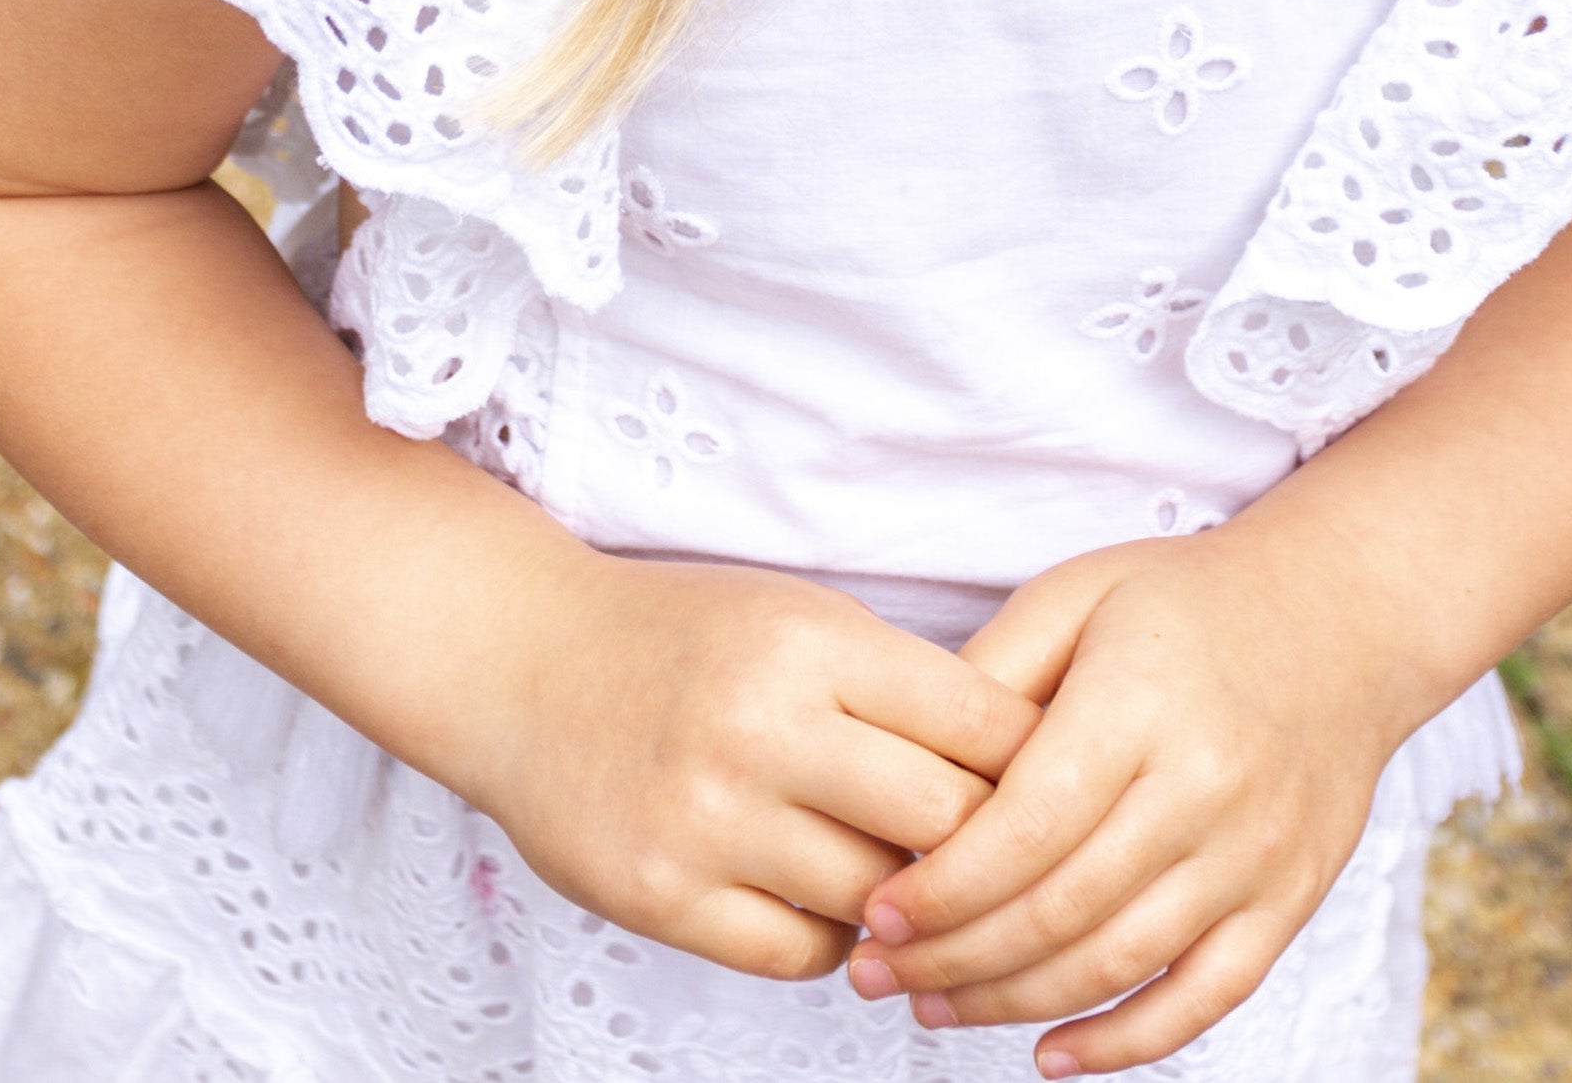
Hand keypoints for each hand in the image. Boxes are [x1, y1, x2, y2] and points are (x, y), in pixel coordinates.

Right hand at [452, 552, 1042, 985]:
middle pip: (947, 824)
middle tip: (991, 850)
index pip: (980, 725)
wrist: (519, 660)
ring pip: (881, 902)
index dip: (1033, 764)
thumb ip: (900, 689)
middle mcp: (759, 727)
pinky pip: (802, 952)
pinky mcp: (662, 895)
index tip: (1052, 784)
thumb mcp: (796, 618)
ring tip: (893, 867)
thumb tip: (1031, 777)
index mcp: (807, 641)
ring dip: (906, 901)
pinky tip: (814, 893)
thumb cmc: (680, 637)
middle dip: (983, 845)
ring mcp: (706, 818)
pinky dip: (829, 937)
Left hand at [842, 530, 1421, 1070]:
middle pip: (1062, 909)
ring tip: (938, 1008)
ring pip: (1120, 963)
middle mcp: (1202, 789)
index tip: (879, 914)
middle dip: (957, 958)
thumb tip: (912, 759)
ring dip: (1018, 1003)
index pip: (1025, 830)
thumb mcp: (1077, 592)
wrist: (1340, 619)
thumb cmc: (1190, 600)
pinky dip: (1127, 1040)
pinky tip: (1054, 1053)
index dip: (945, 888)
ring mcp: (1253, 855)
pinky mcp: (1288, 900)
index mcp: (1137, 706)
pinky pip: (1204, 997)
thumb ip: (994, 671)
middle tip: (882, 975)